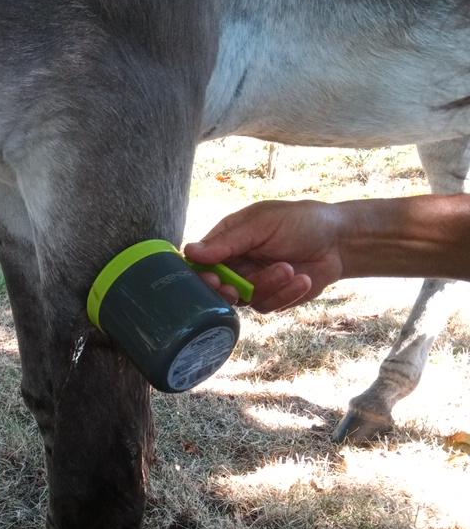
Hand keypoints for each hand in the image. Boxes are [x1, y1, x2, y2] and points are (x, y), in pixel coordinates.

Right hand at [185, 199, 347, 312]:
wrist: (339, 241)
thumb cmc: (300, 222)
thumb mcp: (262, 225)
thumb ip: (227, 241)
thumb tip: (189, 252)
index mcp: (227, 240)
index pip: (200, 261)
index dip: (201, 275)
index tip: (214, 280)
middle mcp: (236, 264)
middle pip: (216, 287)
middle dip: (229, 289)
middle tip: (238, 288)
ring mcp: (252, 283)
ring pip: (244, 300)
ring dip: (268, 286)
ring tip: (291, 269)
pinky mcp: (272, 298)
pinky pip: (267, 306)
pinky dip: (285, 294)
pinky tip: (303, 279)